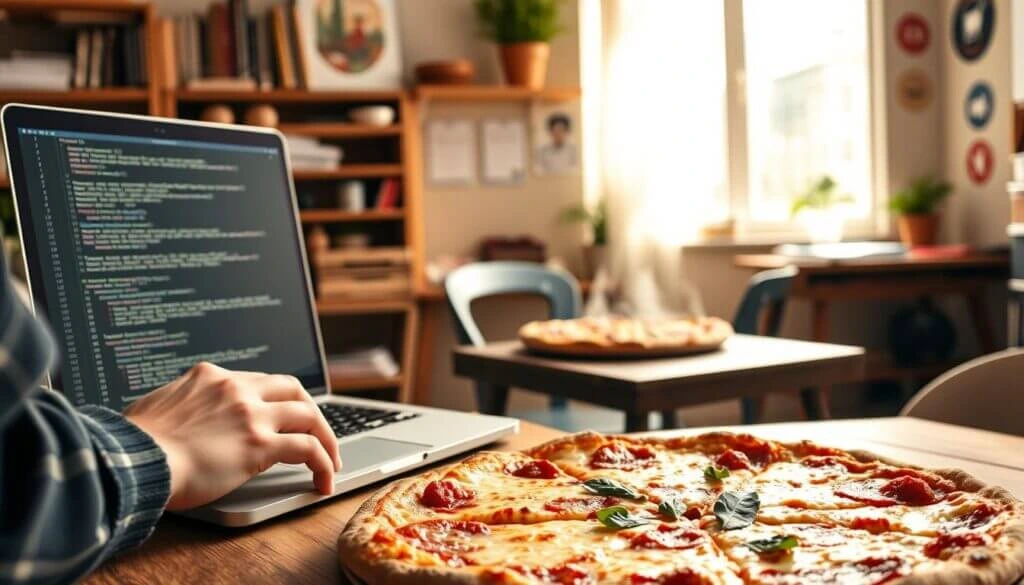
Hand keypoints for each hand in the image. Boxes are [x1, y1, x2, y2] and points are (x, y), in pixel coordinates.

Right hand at [125, 362, 340, 509]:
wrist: (132, 460)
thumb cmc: (134, 443)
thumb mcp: (156, 407)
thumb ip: (178, 405)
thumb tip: (174, 418)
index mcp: (209, 376)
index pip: (256, 381)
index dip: (274, 400)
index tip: (280, 416)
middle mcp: (235, 388)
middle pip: (292, 388)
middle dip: (310, 410)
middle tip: (317, 431)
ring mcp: (251, 413)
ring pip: (309, 415)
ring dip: (326, 437)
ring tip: (331, 459)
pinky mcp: (260, 443)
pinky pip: (308, 448)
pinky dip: (323, 462)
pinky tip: (323, 479)